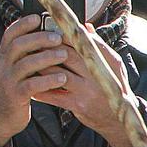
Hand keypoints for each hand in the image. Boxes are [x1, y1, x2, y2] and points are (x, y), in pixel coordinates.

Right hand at [0, 14, 75, 146]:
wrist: (1, 115)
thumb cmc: (16, 86)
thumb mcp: (17, 67)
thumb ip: (28, 52)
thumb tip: (51, 32)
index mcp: (5, 55)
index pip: (10, 34)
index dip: (23, 25)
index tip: (39, 17)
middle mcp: (3, 65)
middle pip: (18, 46)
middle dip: (38, 39)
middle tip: (58, 37)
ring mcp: (8, 80)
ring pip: (25, 64)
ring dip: (46, 58)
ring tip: (63, 54)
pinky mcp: (16, 96)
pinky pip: (31, 85)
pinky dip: (47, 80)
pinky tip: (62, 78)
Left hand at [36, 32, 132, 146]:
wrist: (118, 119)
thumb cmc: (112, 88)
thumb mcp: (113, 66)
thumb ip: (98, 46)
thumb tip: (85, 27)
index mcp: (108, 61)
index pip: (84, 42)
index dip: (63, 35)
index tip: (49, 31)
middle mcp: (98, 74)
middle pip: (67, 55)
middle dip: (47, 49)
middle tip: (32, 44)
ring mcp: (87, 90)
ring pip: (58, 73)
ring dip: (41, 68)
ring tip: (28, 62)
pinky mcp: (78, 105)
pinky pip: (54, 95)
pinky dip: (40, 90)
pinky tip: (31, 85)